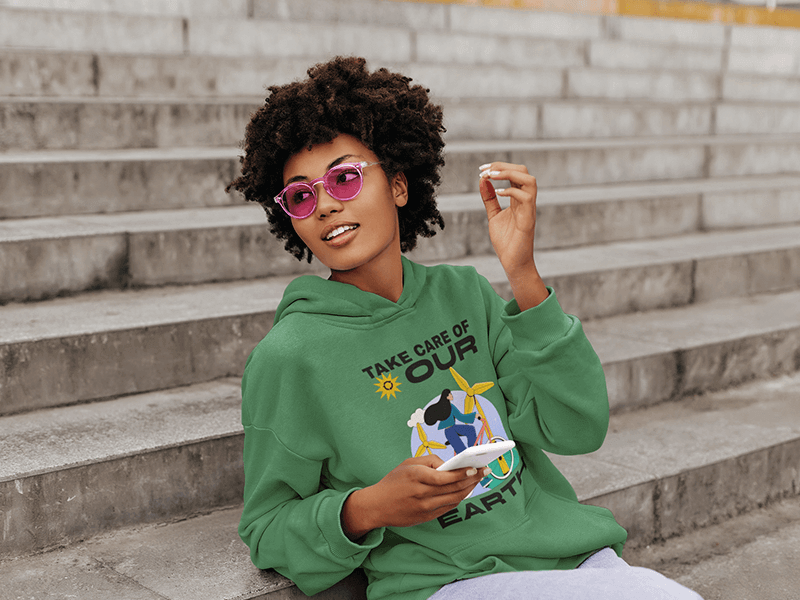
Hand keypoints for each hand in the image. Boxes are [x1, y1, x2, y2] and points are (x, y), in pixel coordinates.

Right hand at [341, 455, 486, 540]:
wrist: (377, 506)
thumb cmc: (394, 481)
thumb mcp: (408, 463)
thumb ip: (430, 460)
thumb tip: (450, 464)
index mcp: (416, 476)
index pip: (445, 476)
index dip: (462, 472)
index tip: (474, 467)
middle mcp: (421, 493)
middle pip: (453, 487)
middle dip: (471, 479)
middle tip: (483, 471)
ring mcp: (425, 507)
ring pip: (454, 498)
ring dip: (468, 489)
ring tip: (477, 480)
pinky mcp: (426, 517)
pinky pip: (448, 507)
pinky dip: (459, 498)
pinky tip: (465, 490)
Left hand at [479, 162, 548, 309]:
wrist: (512, 262)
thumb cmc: (506, 241)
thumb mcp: (494, 215)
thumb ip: (489, 199)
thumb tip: (483, 180)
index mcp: (519, 198)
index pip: (514, 173)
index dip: (499, 167)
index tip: (481, 169)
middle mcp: (526, 200)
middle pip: (523, 171)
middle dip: (503, 166)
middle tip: (484, 170)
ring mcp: (529, 209)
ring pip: (529, 180)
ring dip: (509, 174)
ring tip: (492, 176)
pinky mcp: (528, 220)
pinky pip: (526, 198)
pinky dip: (511, 192)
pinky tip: (497, 193)